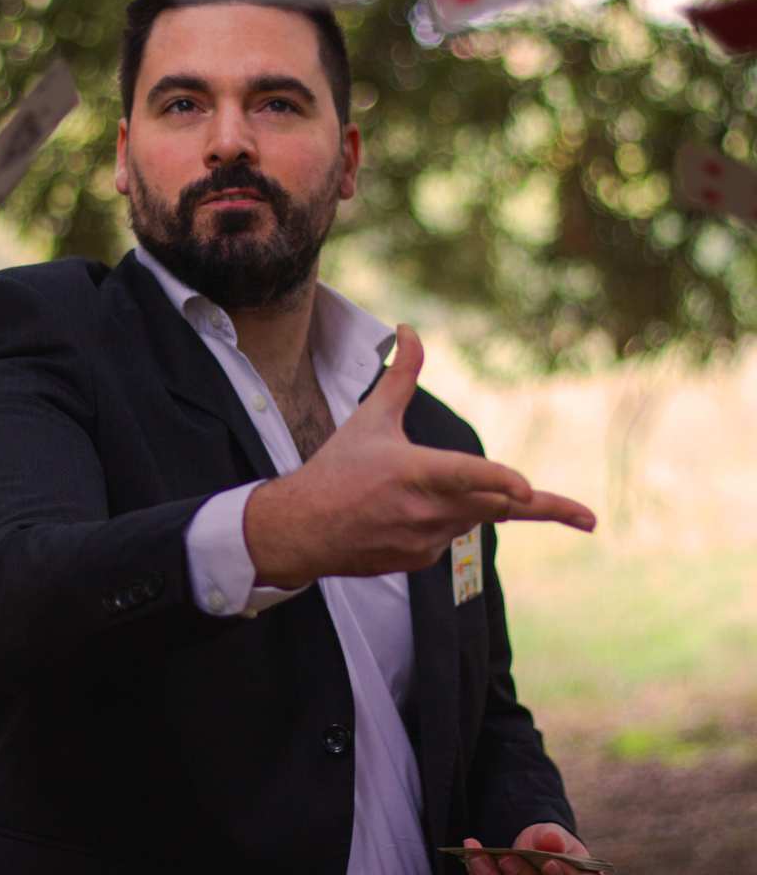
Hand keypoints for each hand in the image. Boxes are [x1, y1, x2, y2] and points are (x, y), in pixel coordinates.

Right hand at [244, 324, 596, 587]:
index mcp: (414, 471)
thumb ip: (401, 375)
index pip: (466, 475)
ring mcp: (424, 540)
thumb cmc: (336, 469)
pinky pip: (451, 538)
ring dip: (479, 504)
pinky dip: (446, 521)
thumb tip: (409, 330)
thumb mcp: (371, 419)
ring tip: (437, 496)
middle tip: (587, 517)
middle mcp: (425, 510)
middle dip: (544, 509)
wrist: (303, 529)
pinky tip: (407, 514)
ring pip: (476, 519)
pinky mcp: (421, 561)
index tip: (529, 488)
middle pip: (498, 508)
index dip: (500, 480)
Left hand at [462, 823, 590, 874]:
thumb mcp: (554, 836)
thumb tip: (552, 840)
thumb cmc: (550, 845)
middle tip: (506, 858)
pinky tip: (472, 852)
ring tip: (478, 853)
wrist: (532, 848)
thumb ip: (553, 838)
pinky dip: (481, 870)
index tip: (548, 862)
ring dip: (491, 874)